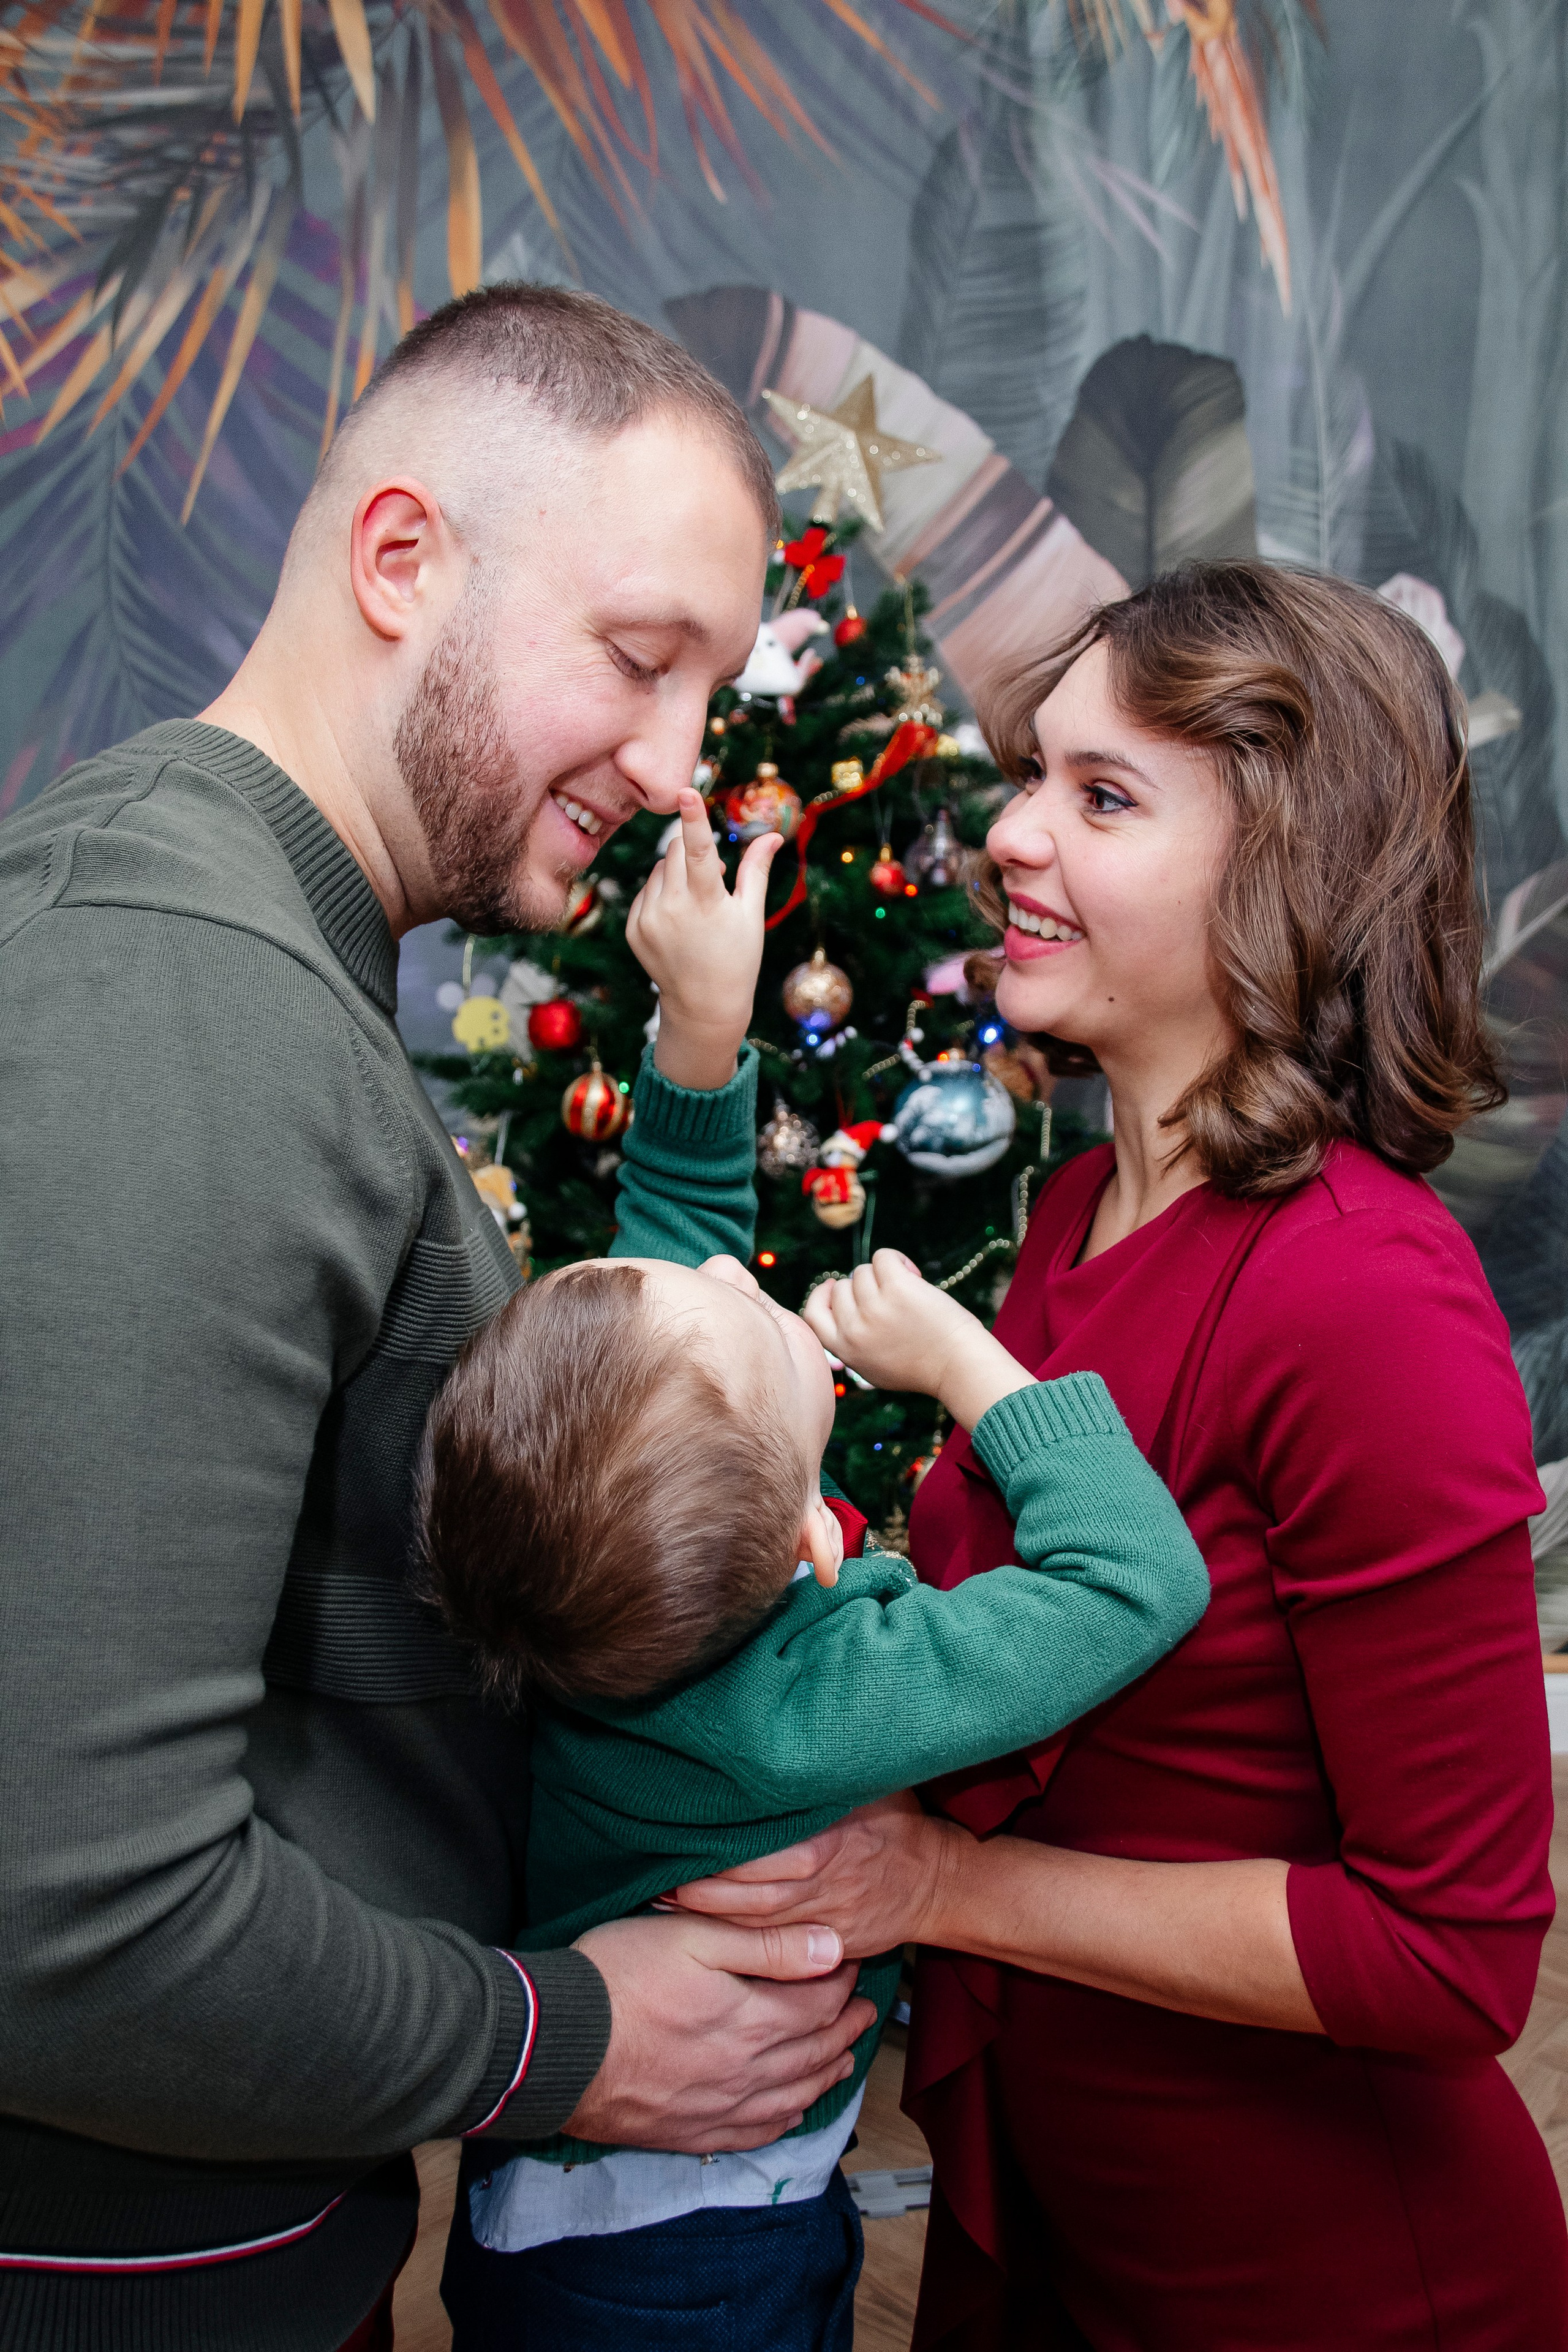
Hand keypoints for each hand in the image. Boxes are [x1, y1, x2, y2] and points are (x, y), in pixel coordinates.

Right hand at [563, 1912, 876, 2152]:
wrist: (555, 2045)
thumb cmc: (617, 1979)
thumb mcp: (694, 1938)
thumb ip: (767, 1946)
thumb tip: (831, 1949)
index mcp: (753, 2021)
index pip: (819, 2002)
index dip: (842, 1980)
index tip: (853, 1963)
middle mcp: (746, 2072)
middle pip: (815, 2051)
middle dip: (846, 2027)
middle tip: (865, 2011)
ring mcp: (719, 2108)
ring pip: (793, 2095)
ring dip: (826, 2074)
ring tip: (844, 2058)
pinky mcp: (689, 2132)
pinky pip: (755, 2133)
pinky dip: (784, 2120)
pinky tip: (791, 2111)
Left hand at [625, 789, 782, 1090]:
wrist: (703, 1006)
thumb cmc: (737, 958)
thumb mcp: (750, 914)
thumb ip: (755, 870)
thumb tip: (773, 834)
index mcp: (706, 903)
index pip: (697, 850)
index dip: (693, 818)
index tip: (685, 791)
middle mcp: (672, 909)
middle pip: (674, 849)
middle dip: (692, 848)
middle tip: (713, 875)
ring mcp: (649, 920)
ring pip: (659, 869)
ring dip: (677, 873)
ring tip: (696, 905)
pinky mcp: (634, 929)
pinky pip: (645, 891)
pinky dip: (661, 894)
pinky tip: (678, 920)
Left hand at [668, 1792, 969, 1958]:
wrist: (939, 1883)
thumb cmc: (900, 1825)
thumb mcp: (874, 1788)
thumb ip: (831, 1778)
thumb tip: (794, 1745)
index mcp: (835, 1841)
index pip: (771, 1852)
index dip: (726, 1853)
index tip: (688, 1840)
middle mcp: (826, 1884)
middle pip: (754, 1896)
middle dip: (704, 1892)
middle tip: (661, 1878)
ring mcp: (826, 1922)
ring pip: (758, 1928)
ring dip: (711, 1918)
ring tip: (666, 1903)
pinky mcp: (827, 1945)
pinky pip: (776, 1949)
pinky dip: (739, 1943)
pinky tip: (705, 1934)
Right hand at [802, 1250, 1035, 1429]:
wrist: (958, 1366)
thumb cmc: (921, 1367)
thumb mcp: (873, 1368)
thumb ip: (851, 1344)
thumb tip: (837, 1306)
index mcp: (845, 1350)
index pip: (812, 1314)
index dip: (822, 1296)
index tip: (834, 1286)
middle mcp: (854, 1329)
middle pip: (843, 1287)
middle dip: (864, 1287)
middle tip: (891, 1298)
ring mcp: (874, 1307)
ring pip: (864, 1271)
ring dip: (884, 1276)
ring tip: (908, 1292)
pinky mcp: (897, 1288)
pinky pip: (884, 1257)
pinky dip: (897, 1260)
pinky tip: (913, 1274)